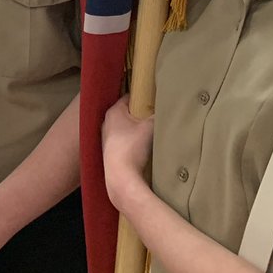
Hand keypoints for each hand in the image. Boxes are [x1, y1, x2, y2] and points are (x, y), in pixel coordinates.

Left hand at [101, 95, 154, 209]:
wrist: (121, 177)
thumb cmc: (132, 147)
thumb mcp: (149, 127)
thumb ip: (156, 116)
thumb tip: (165, 110)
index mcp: (113, 112)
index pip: (128, 97)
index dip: (141, 96)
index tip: (153, 97)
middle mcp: (107, 122)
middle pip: (127, 113)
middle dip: (140, 114)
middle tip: (155, 115)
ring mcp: (107, 138)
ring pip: (125, 128)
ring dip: (136, 129)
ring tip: (150, 131)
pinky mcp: (110, 151)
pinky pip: (124, 140)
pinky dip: (132, 140)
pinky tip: (142, 146)